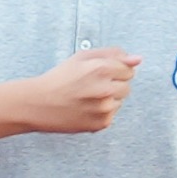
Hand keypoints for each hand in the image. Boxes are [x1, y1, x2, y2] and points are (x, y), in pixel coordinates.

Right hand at [6, 48, 137, 137]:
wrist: (39, 104)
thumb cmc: (59, 79)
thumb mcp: (82, 57)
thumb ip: (112, 54)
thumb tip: (137, 59)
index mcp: (102, 68)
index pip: (129, 69)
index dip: (114, 70)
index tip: (100, 74)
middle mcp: (106, 89)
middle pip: (127, 86)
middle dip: (114, 84)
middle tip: (92, 86)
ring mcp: (104, 108)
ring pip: (120, 101)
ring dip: (109, 99)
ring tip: (87, 97)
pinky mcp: (101, 123)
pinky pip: (112, 115)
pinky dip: (102, 112)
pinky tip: (85, 108)